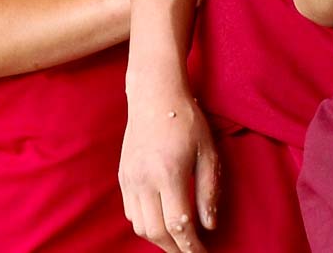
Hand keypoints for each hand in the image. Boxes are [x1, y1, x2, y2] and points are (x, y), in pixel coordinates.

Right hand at [119, 83, 217, 251]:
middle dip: (176, 249)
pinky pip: (130, 212)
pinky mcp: (123, 176)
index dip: (192, 246)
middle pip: (156, 232)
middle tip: (193, 252)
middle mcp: (144, 179)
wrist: (154, 95)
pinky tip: (161, 222)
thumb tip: (209, 225)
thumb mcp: (208, 154)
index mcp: (168, 174)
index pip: (178, 224)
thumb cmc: (186, 120)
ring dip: (159, 239)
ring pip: (140, 226)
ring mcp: (129, 178)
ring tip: (179, 241)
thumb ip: (208, 192)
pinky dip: (146, 224)